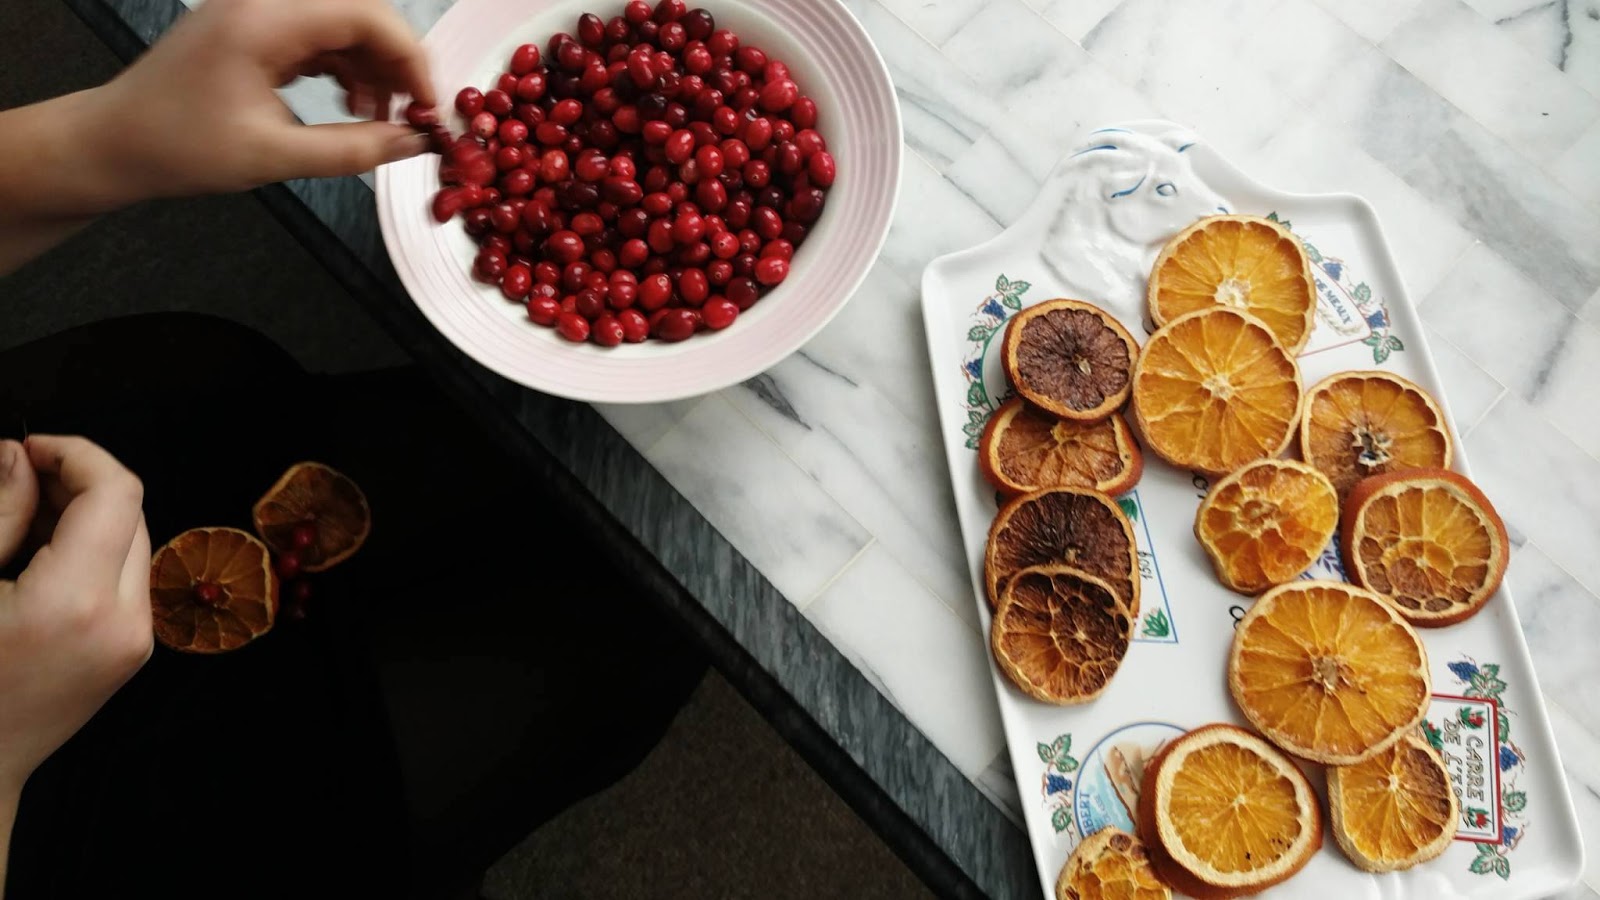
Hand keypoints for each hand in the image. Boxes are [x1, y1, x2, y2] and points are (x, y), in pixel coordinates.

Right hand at [0, 436, 152, 798]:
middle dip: (75, 483)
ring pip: (131, 541)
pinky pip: (125, 577)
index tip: (29, 448)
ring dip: (83, 515)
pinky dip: (89, 552)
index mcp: (78, 601)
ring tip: (15, 522)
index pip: (116, 491)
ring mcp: (136, 641)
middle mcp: (125, 621)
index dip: (75, 454)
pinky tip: (34, 558)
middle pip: (129, 511)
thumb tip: (18, 456)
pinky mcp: (132, 652)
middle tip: (12, 479)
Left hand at [89, 0, 435, 203]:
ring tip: (378, 119)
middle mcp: (264, 2)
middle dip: (396, 64)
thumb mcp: (275, 156)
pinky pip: (320, 36)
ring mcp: (258, 11)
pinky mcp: (254, 28)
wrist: (114, 144)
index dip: (411, 59)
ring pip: (344, 25)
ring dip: (373, 69)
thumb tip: (413, 143)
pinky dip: (346, 69)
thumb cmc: (177, 146)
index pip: (367, 16)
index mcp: (266, 19)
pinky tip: (351, 106)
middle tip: (412, 114)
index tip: (429, 106)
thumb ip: (354, 149)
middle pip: (361, 14)